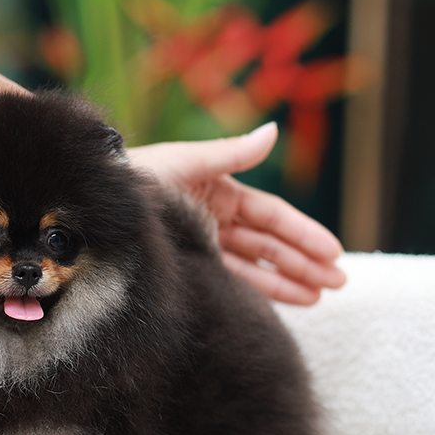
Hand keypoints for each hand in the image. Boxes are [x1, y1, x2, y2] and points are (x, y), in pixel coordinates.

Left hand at [128, 123, 346, 305]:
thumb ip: (232, 153)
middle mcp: (214, 219)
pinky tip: (284, 303)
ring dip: (289, 281)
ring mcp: (202, 245)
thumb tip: (274, 131)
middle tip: (339, 282)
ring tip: (320, 297)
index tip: (332, 253)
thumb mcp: (188, 162)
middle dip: (305, 262)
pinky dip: (258, 290)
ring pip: (255, 266)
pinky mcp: (188, 266)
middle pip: (269, 244)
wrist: (95, 209)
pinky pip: (229, 280)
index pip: (271, 216)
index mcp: (217, 190)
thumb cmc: (137, 177)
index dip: (303, 234)